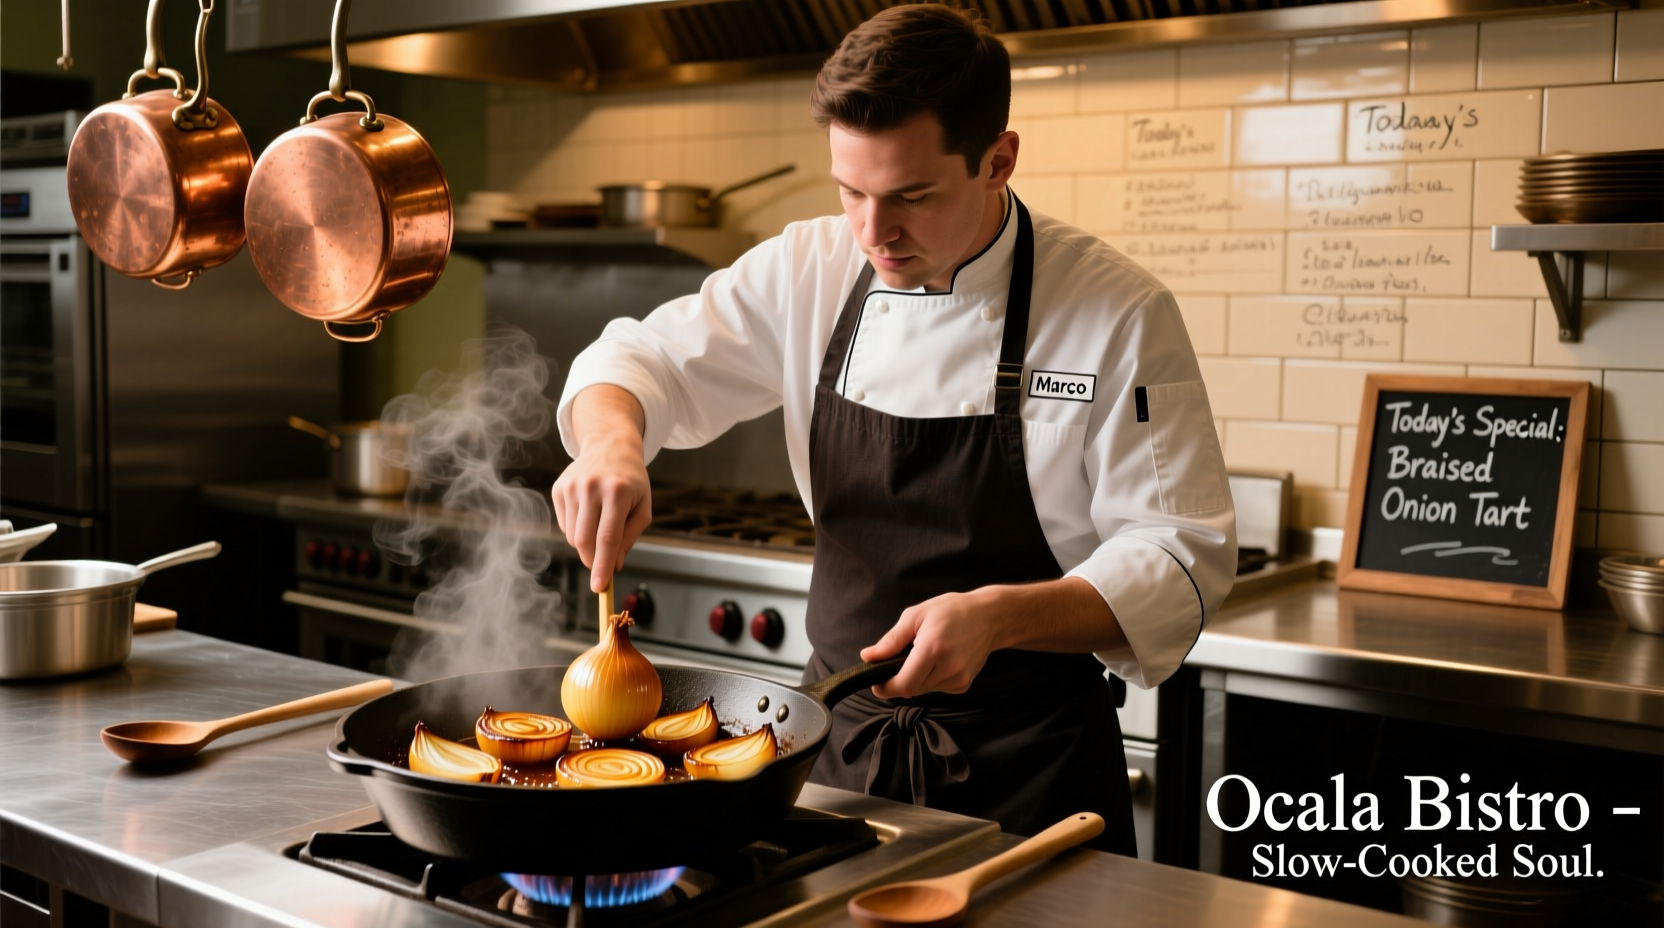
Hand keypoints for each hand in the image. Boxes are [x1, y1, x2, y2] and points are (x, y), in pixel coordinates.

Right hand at [552, 386, 650, 591]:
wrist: (610, 445)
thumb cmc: (631, 481)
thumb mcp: (642, 506)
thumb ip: (630, 537)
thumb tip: (615, 565)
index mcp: (617, 492)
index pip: (607, 538)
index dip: (603, 566)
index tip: (599, 587)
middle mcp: (592, 487)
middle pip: (585, 540)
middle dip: (593, 560)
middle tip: (602, 567)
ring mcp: (572, 487)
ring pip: (572, 535)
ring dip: (586, 545)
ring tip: (600, 527)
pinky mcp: (559, 488)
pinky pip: (565, 525)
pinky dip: (576, 531)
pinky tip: (589, 515)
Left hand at [859, 590, 1004, 698]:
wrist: (990, 617)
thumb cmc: (952, 610)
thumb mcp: (916, 615)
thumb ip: (891, 640)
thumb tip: (868, 657)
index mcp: (933, 648)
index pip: (904, 684)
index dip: (886, 688)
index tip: (877, 683)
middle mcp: (948, 667)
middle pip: (911, 689)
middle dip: (899, 680)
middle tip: (899, 661)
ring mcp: (959, 678)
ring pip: (923, 690)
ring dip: (916, 679)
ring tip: (923, 656)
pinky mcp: (964, 684)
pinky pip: (937, 689)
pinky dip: (930, 679)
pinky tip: (938, 661)